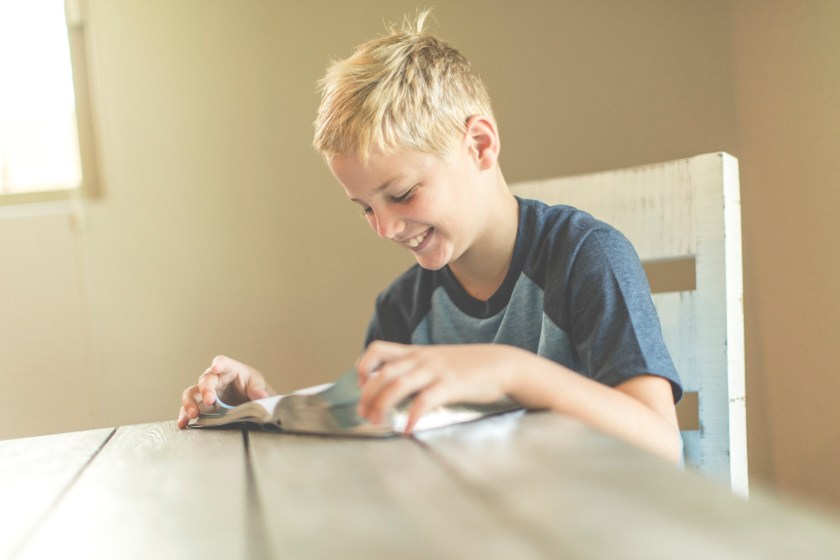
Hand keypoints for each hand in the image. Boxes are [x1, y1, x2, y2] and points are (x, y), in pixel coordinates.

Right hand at [177, 355, 272, 428]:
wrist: (246, 397)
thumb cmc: (249, 384)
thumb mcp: (256, 383)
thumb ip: (257, 389)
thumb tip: (261, 396)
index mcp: (228, 369)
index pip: (222, 362)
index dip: (218, 364)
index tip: (216, 367)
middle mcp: (213, 379)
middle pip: (205, 380)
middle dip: (206, 390)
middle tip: (209, 400)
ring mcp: (204, 392)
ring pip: (191, 393)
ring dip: (190, 403)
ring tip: (193, 414)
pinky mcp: (201, 405)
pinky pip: (189, 409)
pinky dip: (184, 415)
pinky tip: (183, 423)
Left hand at [356, 341, 528, 432]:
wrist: (502, 363)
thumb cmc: (468, 366)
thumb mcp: (437, 360)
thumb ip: (415, 368)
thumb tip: (394, 386)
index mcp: (415, 352)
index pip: (377, 349)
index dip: (363, 367)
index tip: (361, 385)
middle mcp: (421, 359)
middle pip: (382, 373)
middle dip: (367, 395)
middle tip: (363, 414)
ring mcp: (435, 371)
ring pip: (398, 385)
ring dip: (382, 405)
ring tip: (377, 421)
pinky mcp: (450, 385)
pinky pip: (425, 400)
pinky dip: (413, 415)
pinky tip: (408, 428)